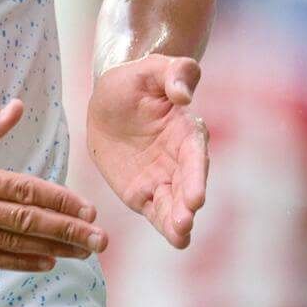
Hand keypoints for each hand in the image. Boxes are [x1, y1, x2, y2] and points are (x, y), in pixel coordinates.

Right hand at [0, 100, 107, 272]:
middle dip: (66, 231)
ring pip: (8, 245)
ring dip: (50, 250)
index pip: (21, 191)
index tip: (86, 209)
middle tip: (99, 241)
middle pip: (23, 222)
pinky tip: (42, 263)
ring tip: (80, 254)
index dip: (58, 202)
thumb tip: (18, 109)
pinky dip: (16, 263)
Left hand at [87, 55, 207, 248]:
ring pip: (175, 203)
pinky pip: (156, 210)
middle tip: (186, 218)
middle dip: (187, 203)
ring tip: (181, 234)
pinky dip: (166, 225)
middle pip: (188, 184)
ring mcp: (163, 178)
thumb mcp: (151, 68)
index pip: (194, 154)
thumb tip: (184, 94)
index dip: (196, 175)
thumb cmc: (136, 80)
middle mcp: (179, 159)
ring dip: (179, 219)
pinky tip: (176, 238)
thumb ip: (174, 74)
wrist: (109, 99)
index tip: (196, 195)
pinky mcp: (144, 192)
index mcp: (185, 130)